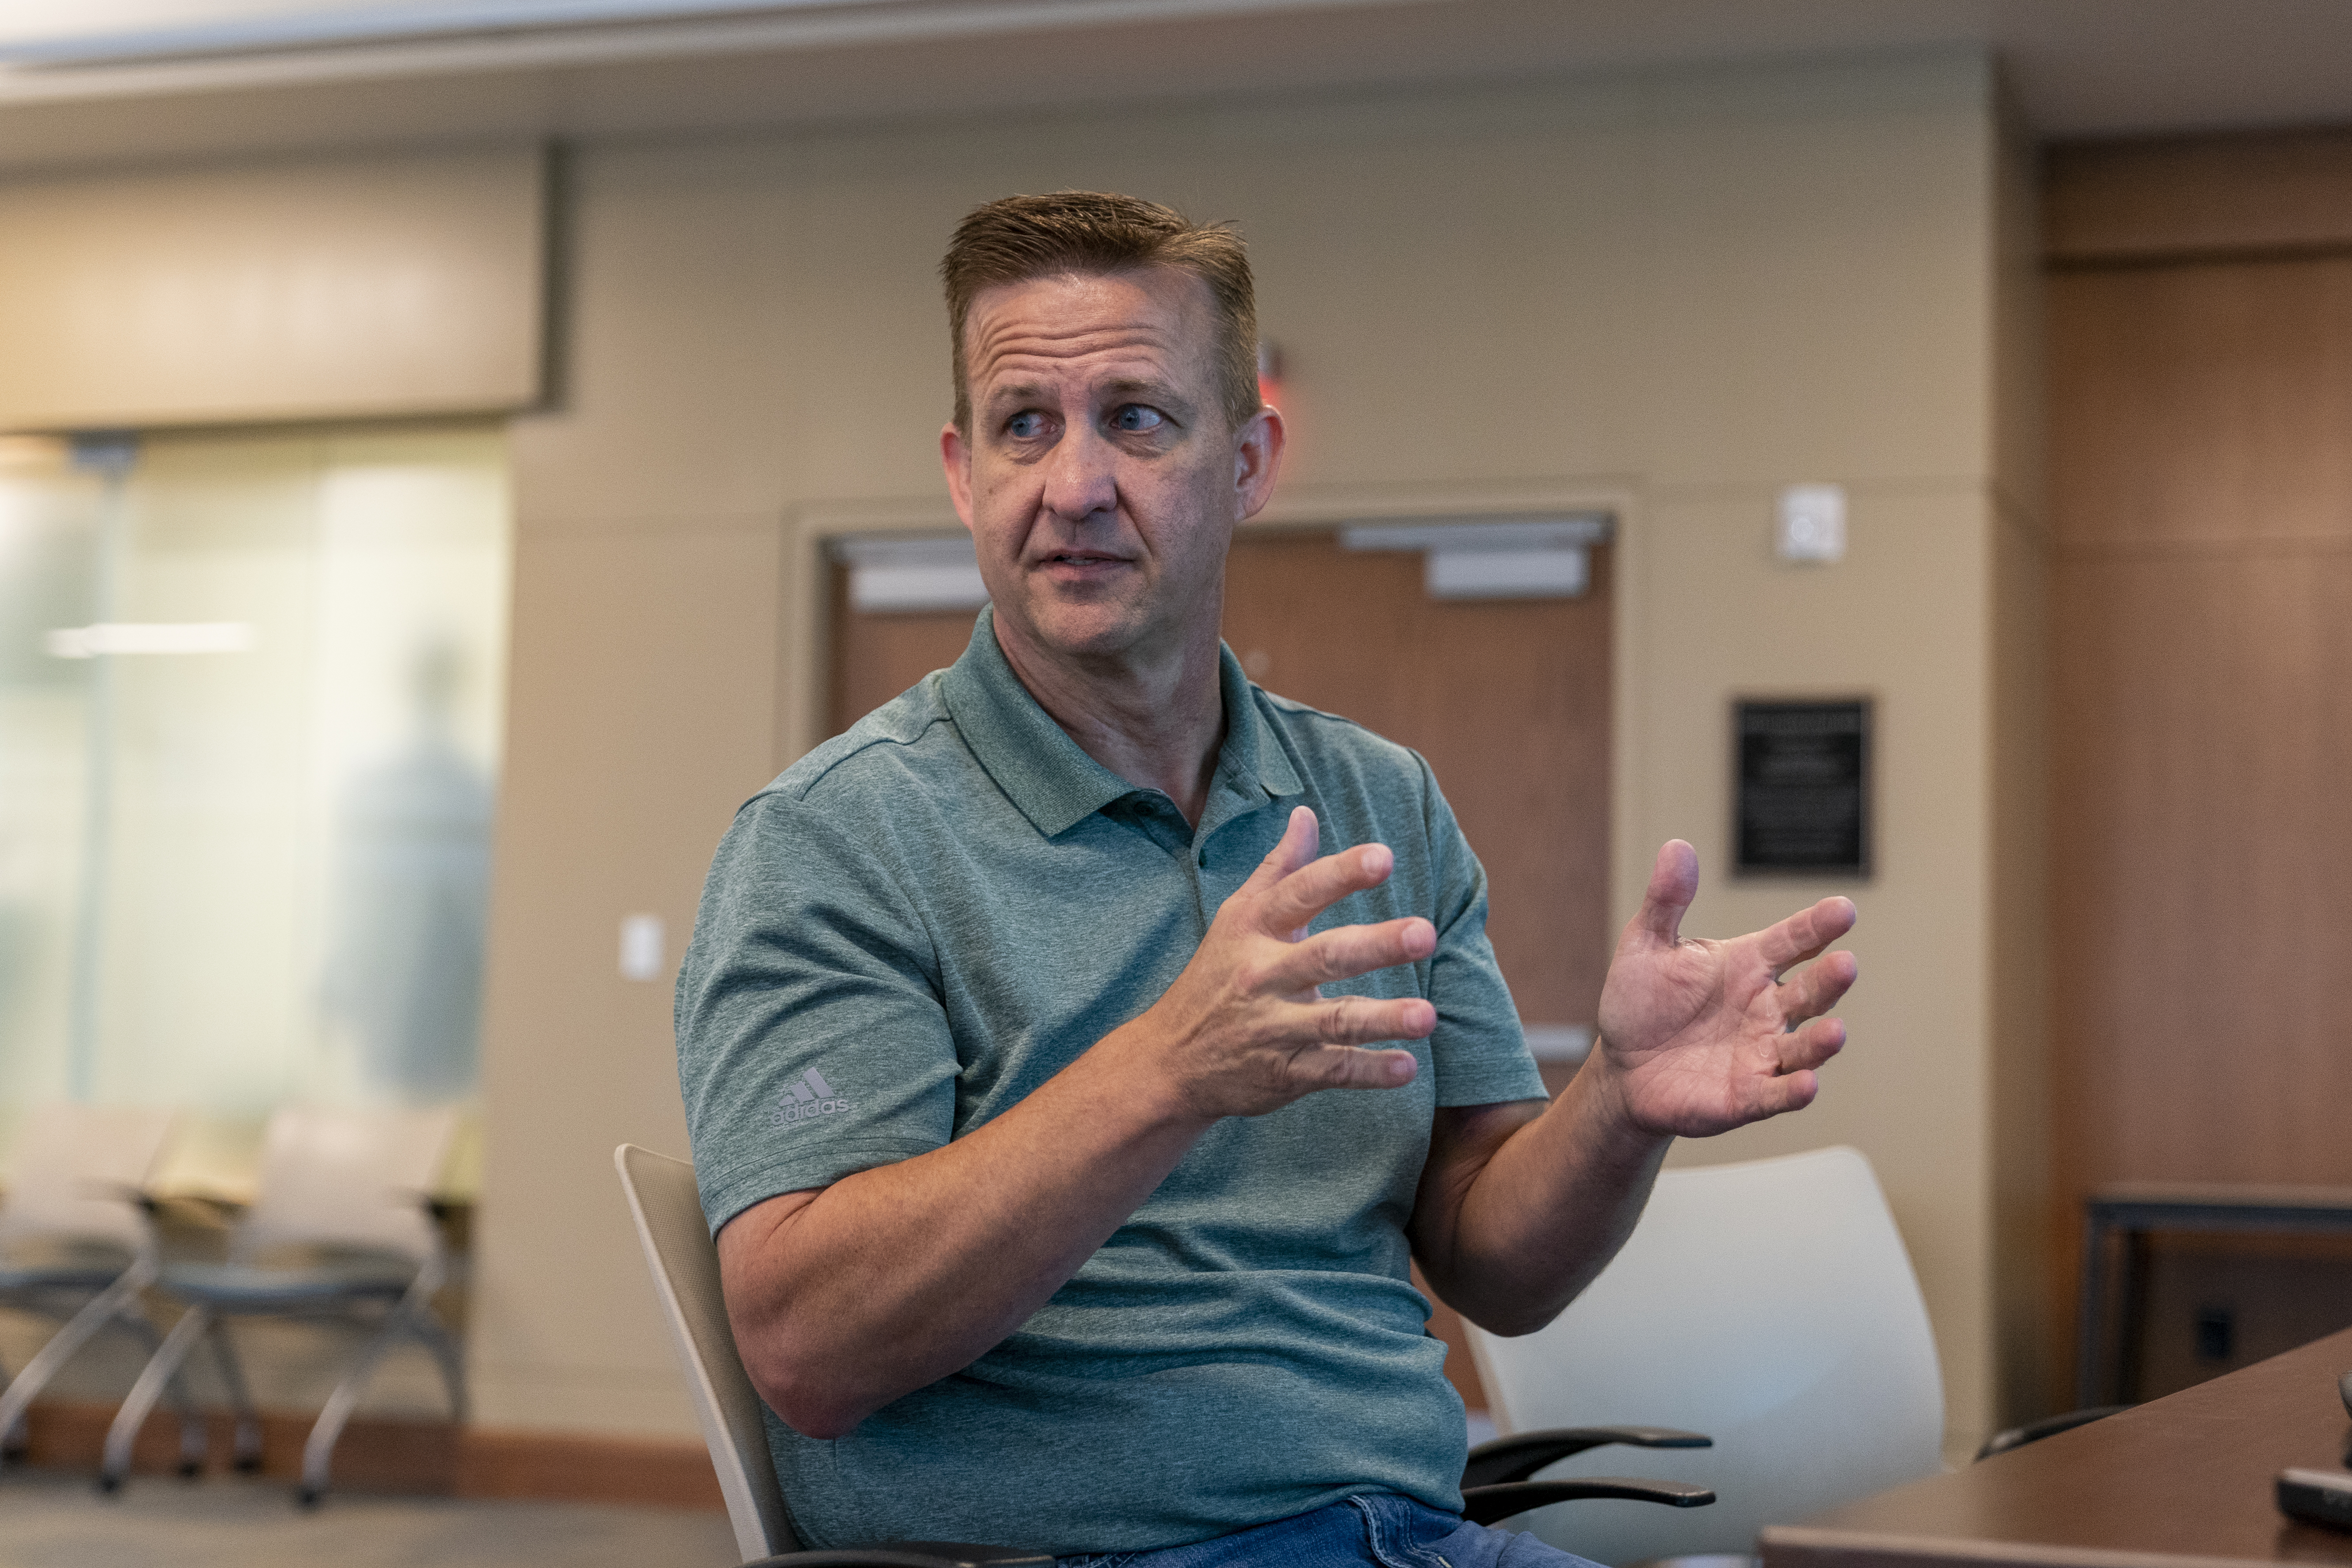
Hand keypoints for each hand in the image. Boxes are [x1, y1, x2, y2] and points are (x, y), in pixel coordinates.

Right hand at [1128, 806, 1433, 1120]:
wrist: (1170, 1061)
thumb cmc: (1215, 977)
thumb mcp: (1236, 917)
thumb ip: (1279, 868)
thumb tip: (1307, 814)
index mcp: (1254, 930)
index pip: (1299, 893)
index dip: (1341, 874)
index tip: (1383, 857)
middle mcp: (1263, 976)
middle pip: (1324, 956)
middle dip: (1376, 945)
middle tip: (1425, 933)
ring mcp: (1274, 1027)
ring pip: (1333, 1020)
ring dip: (1382, 1018)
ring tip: (1427, 1015)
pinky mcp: (1284, 1072)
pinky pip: (1332, 1071)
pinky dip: (1369, 1072)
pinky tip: (1406, 1068)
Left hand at [1592, 840, 1856, 1137]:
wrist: (1621, 1068)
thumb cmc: (1641, 1003)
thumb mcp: (1646, 945)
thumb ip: (1666, 900)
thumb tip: (1677, 847)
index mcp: (1748, 965)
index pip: (1794, 940)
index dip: (1818, 926)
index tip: (1843, 910)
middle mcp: (1765, 1008)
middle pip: (1809, 992)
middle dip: (1830, 979)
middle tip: (1845, 964)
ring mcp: (1761, 1053)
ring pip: (1804, 1047)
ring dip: (1822, 1042)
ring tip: (1836, 1030)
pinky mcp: (1747, 1095)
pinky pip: (1776, 1095)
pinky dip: (1793, 1091)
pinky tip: (1806, 1085)